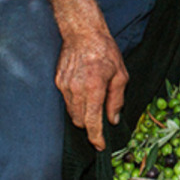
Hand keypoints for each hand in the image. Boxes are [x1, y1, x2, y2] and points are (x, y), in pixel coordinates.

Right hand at [55, 27, 128, 150]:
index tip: (100, 146)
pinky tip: (85, 96)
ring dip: (83, 117)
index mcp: (93, 88)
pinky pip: (67, 102)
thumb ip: (116, 100)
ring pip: (72, 113)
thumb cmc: (106, 52)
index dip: (96, 137)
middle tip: (101, 128)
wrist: (83, 33)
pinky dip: (76, 105)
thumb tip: (113, 120)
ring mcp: (64, 86)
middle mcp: (75, 89)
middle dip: (91, 128)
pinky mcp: (58, 82)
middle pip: (80, 121)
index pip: (92, 121)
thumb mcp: (120, 76)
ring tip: (95, 108)